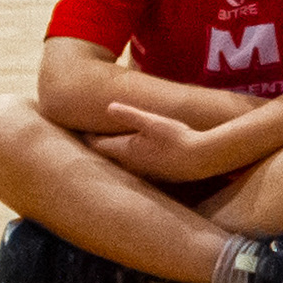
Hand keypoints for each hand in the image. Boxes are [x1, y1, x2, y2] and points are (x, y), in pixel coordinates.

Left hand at [90, 103, 245, 182]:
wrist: (202, 159)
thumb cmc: (177, 138)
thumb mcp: (152, 122)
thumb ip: (129, 115)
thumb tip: (107, 107)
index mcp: (125, 150)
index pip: (97, 145)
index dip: (87, 136)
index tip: (80, 128)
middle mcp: (130, 164)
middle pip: (107, 156)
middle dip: (100, 145)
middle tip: (92, 135)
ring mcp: (144, 171)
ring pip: (122, 162)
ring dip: (116, 153)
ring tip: (114, 143)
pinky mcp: (157, 175)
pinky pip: (137, 167)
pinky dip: (133, 159)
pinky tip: (141, 153)